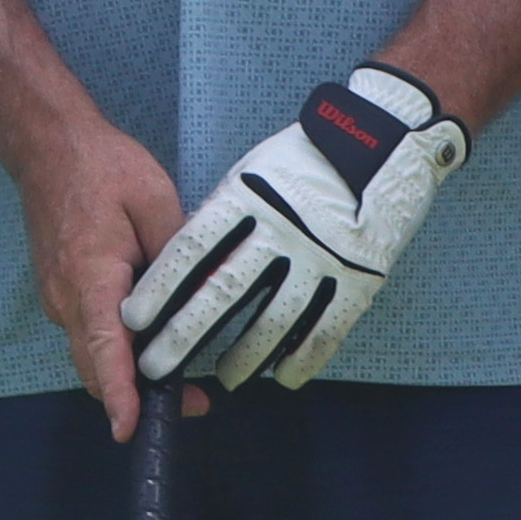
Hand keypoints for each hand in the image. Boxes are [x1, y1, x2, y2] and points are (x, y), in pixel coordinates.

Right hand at [11, 116, 190, 430]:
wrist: (48, 148)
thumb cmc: (102, 168)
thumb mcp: (154, 199)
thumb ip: (178, 252)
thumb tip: (205, 290)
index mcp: (90, 275)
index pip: (103, 346)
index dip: (119, 391)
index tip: (128, 427)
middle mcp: (66, 297)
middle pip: (95, 368)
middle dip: (136, 398)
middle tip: (193, 404)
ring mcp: (58, 298)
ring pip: (90, 356)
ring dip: (126, 377)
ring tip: (180, 381)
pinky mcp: (61, 294)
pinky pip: (88, 337)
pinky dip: (114, 353)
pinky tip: (150, 342)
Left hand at [124, 63, 463, 392]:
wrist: (386, 143)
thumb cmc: (306, 159)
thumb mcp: (253, 173)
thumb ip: (224, 217)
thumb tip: (187, 266)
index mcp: (249, 197)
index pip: (192, 249)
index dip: (160, 288)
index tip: (134, 319)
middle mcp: (283, 229)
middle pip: (224, 292)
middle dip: (184, 335)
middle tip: (157, 366)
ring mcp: (323, 257)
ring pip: (274, 322)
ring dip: (244, 358)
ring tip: (223, 377)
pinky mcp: (359, 279)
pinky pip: (324, 332)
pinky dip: (300, 359)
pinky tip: (281, 375)